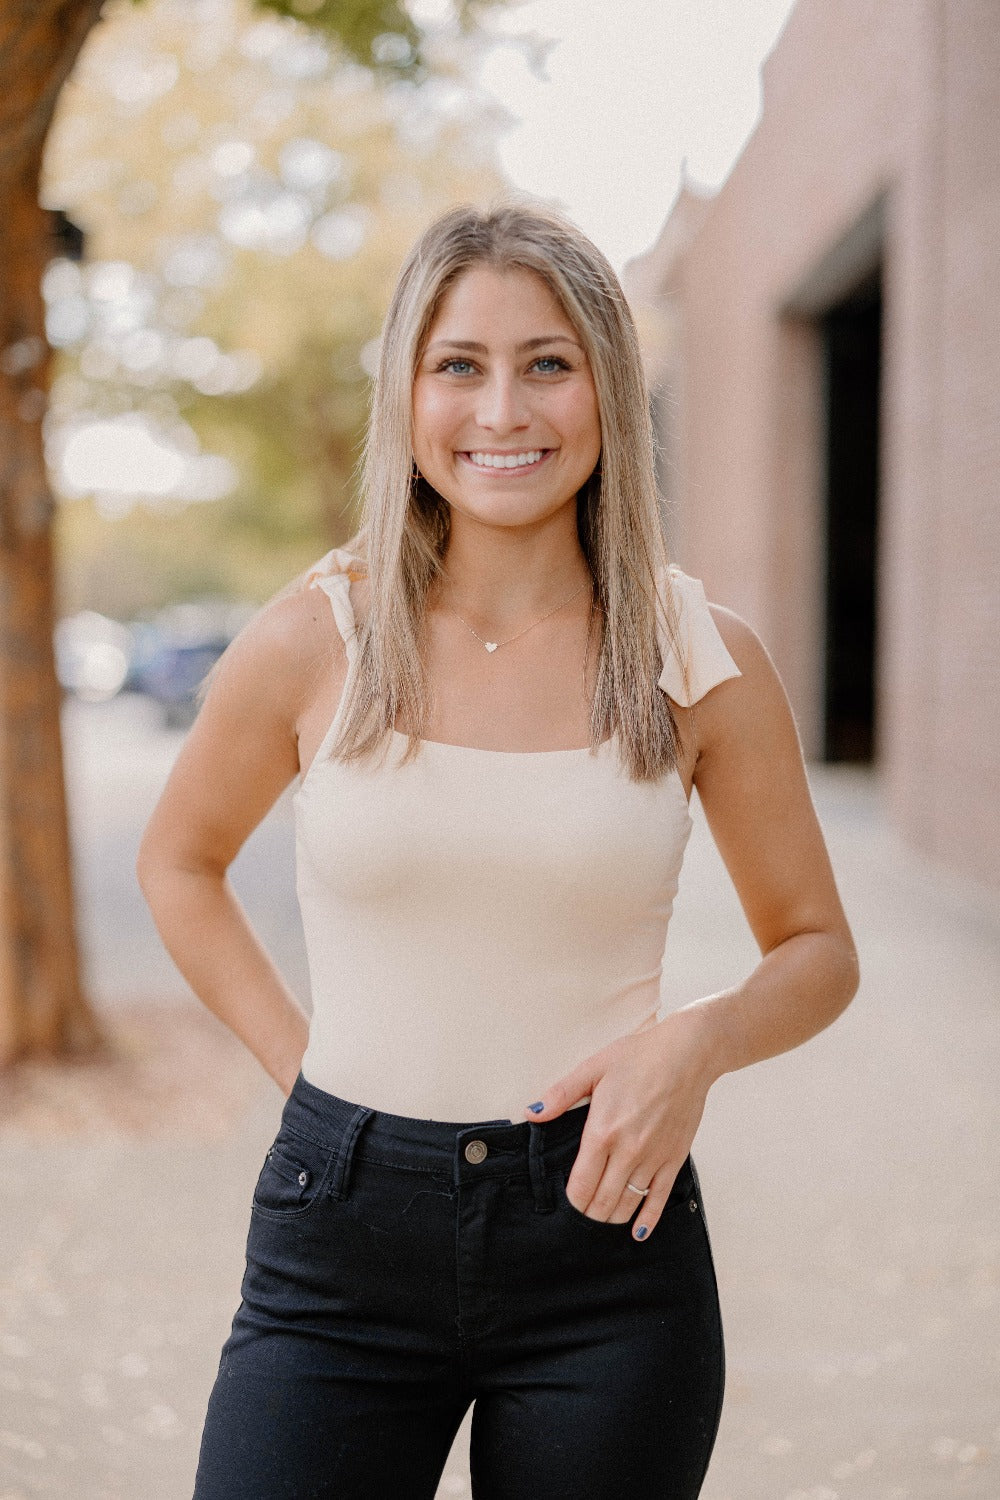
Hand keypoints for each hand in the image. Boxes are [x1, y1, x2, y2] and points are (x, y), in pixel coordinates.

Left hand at [523, 1006, 719, 1240]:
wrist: (687, 1055)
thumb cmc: (639, 1057)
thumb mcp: (593, 1068)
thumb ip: (561, 1095)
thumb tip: (533, 1114)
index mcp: (602, 1131)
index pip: (581, 1185)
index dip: (571, 1202)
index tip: (566, 1205)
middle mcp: (628, 1151)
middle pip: (602, 1201)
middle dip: (588, 1214)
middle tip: (580, 1217)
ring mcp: (653, 1158)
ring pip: (628, 1204)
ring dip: (612, 1218)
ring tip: (601, 1220)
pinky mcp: (674, 1159)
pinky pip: (659, 1198)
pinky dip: (647, 1220)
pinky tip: (637, 1231)